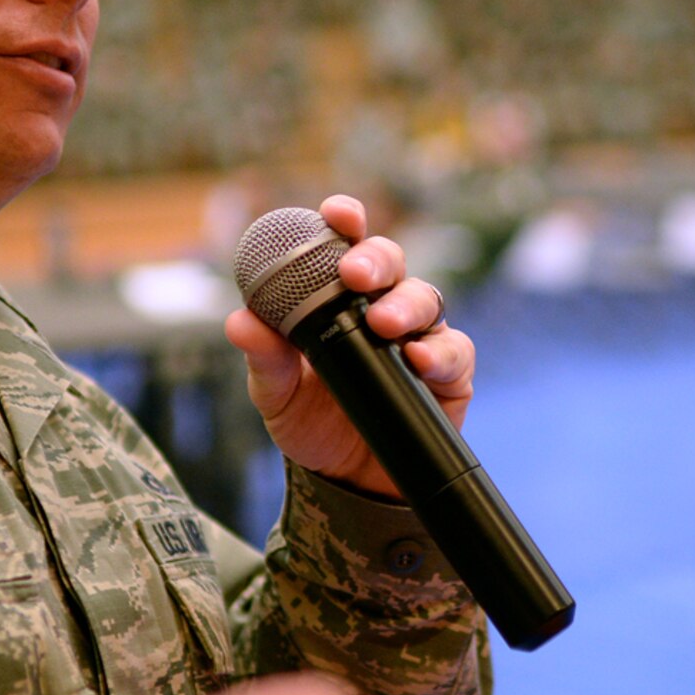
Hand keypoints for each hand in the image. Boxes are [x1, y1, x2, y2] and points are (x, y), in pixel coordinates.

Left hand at [224, 194, 474, 497]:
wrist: (344, 482)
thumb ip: (264, 357)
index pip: (344, 245)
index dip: (345, 221)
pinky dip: (440, 351)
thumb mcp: (276, 393)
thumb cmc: (309, 421)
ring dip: (405, 304)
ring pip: (426, 298)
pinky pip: (456, 351)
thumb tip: (239, 321)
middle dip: (375, 259)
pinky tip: (418, 358)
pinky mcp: (451, 375)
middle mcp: (383, 306)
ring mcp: (420, 337)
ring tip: (383, 324)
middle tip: (355, 274)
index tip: (336, 213)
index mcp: (338, 297)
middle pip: (391, 262)